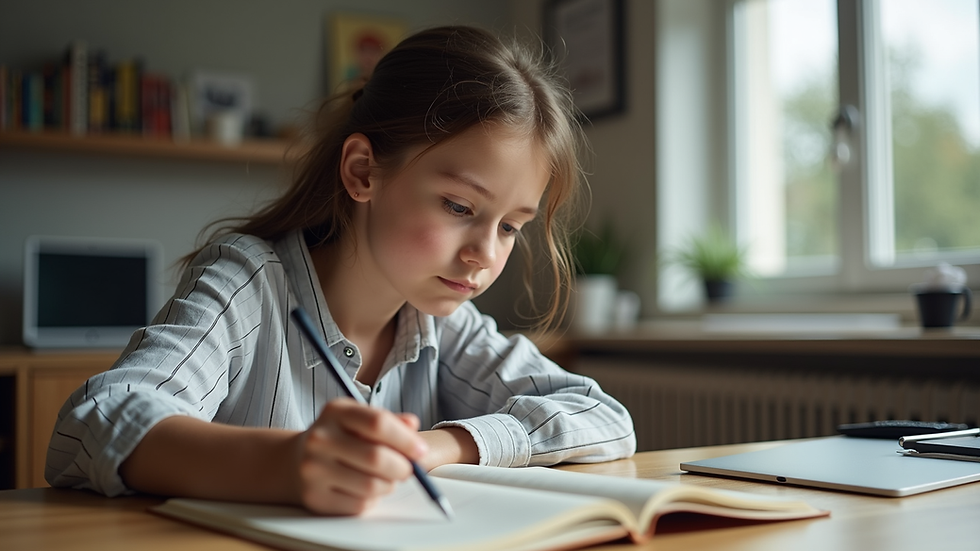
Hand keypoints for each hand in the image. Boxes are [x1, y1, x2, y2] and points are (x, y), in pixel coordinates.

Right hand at [294, 398, 427, 514]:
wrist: (296, 460)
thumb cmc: (339, 438)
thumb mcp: (360, 419)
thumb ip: (389, 421)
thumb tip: (412, 426)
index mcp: (336, 412)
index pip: (378, 423)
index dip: (406, 439)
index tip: (421, 450)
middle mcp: (320, 439)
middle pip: (376, 458)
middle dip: (402, 468)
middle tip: (408, 470)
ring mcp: (313, 469)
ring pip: (371, 485)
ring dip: (388, 485)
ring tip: (385, 478)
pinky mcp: (314, 497)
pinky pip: (359, 505)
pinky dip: (372, 499)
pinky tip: (365, 488)